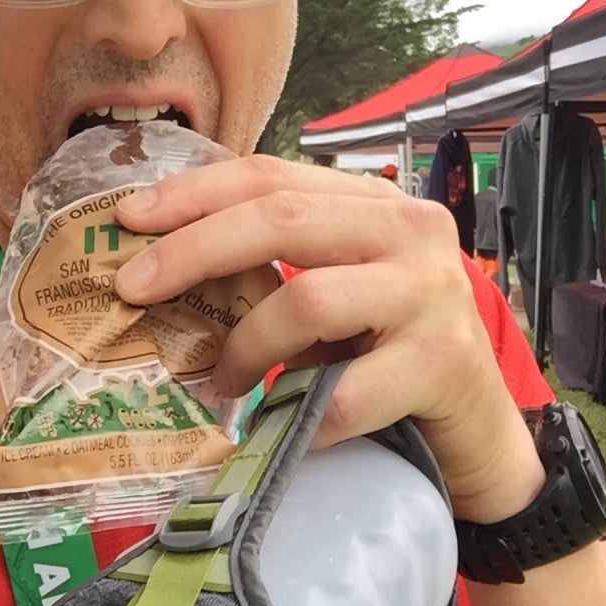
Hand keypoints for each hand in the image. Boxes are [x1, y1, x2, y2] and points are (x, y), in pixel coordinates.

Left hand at [114, 155, 543, 521]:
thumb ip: (277, 264)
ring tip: (220, 380)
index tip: (129, 217)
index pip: (273, 176)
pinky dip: (298, 417)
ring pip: (307, 299)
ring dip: (245, 347)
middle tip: (134, 288)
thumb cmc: (388, 353)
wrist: (476, 429)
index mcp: (377, 204)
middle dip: (193, 250)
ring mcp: (432, 295)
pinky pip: (343, 393)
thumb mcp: (339, 288)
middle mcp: (411, 232)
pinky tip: (281, 428)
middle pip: (283, 220)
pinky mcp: (442, 364)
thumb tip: (159, 265)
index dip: (194, 192)